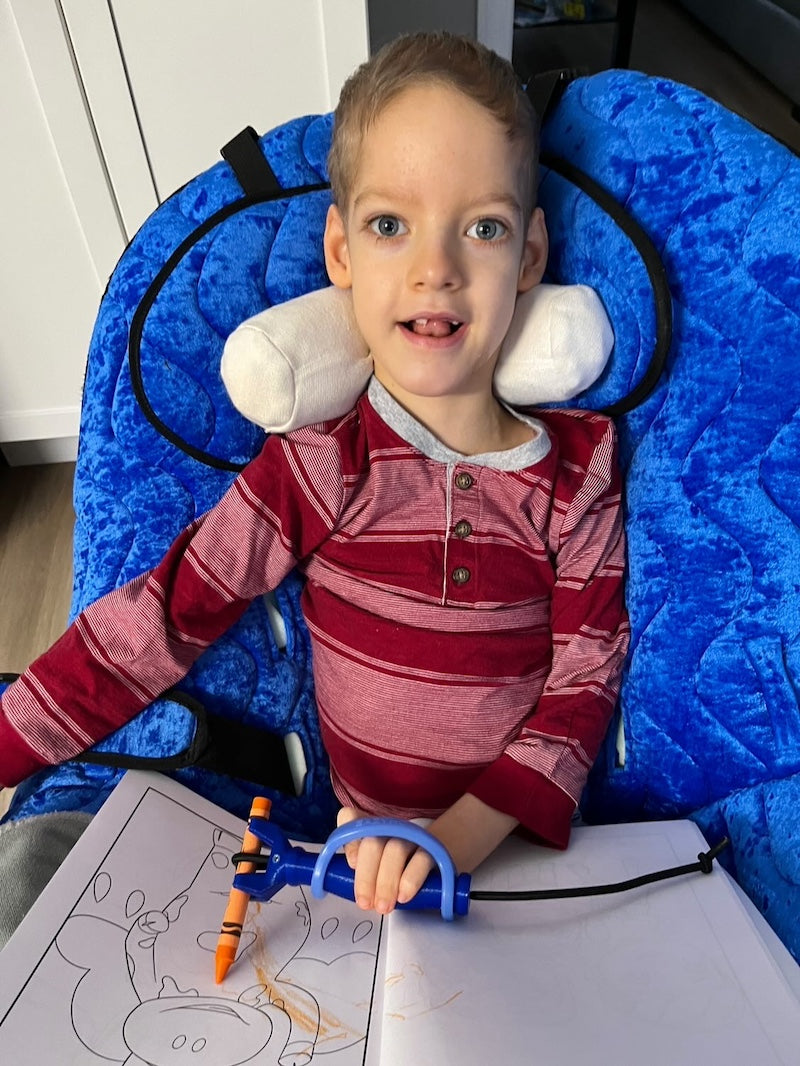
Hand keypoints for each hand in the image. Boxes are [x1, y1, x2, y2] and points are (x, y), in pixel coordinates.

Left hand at [336, 795, 518, 914]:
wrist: (461, 840)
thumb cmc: (416, 860)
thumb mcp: (391, 865)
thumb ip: (375, 873)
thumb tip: (362, 896)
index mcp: (376, 828)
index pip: (352, 819)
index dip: (348, 839)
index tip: (352, 864)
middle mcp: (392, 827)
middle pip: (372, 841)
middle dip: (366, 876)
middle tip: (366, 904)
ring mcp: (414, 835)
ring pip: (394, 850)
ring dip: (386, 882)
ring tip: (385, 907)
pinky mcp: (435, 846)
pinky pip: (421, 859)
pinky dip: (410, 878)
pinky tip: (405, 896)